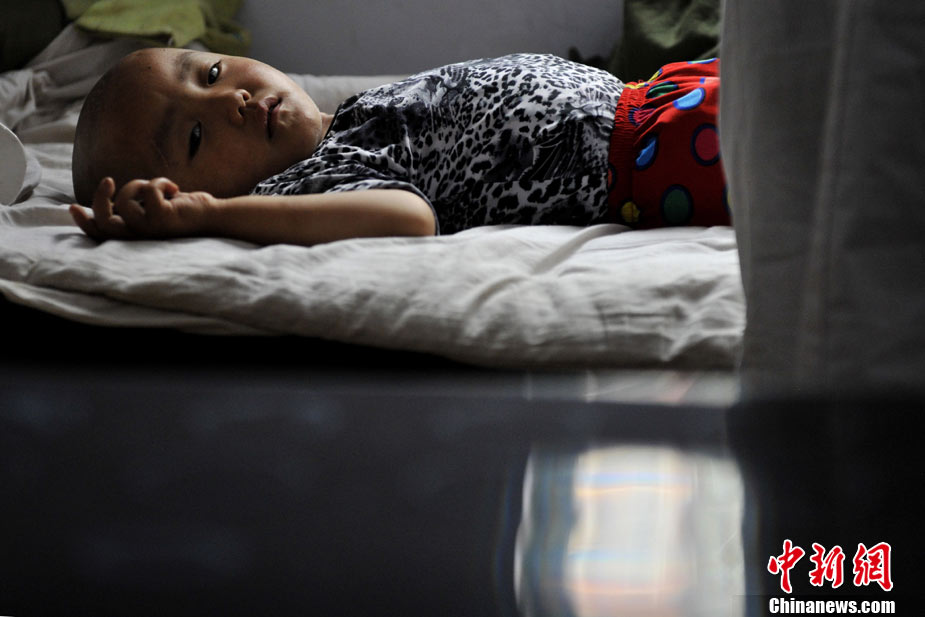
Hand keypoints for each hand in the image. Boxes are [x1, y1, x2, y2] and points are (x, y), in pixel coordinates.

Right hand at [70, 177, 214, 240]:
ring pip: (125, 201)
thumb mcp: (155, 208)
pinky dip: (159, 182)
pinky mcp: (163, 219)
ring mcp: (151, 229)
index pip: (102, 234)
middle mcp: (141, 236)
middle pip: (105, 221)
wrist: (215, 217)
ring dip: (138, 184)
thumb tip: (113, 194)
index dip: (85, 222)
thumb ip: (136, 205)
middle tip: (108, 180)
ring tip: (157, 186)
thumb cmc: (186, 212)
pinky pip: (148, 191)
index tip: (73, 207)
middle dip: (100, 199)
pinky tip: (173, 188)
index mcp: (137, 235)